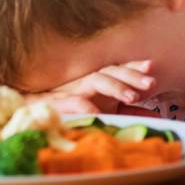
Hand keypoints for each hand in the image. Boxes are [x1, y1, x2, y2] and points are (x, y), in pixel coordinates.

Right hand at [32, 60, 156, 113]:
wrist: (31, 114)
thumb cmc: (69, 110)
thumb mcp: (101, 111)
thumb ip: (125, 113)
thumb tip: (153, 118)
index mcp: (97, 83)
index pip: (118, 70)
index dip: (134, 67)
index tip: (152, 66)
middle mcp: (86, 81)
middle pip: (111, 70)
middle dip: (132, 75)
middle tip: (151, 83)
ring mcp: (72, 90)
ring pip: (96, 80)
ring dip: (115, 86)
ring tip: (132, 97)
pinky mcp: (57, 103)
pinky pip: (73, 102)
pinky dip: (85, 105)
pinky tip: (97, 112)